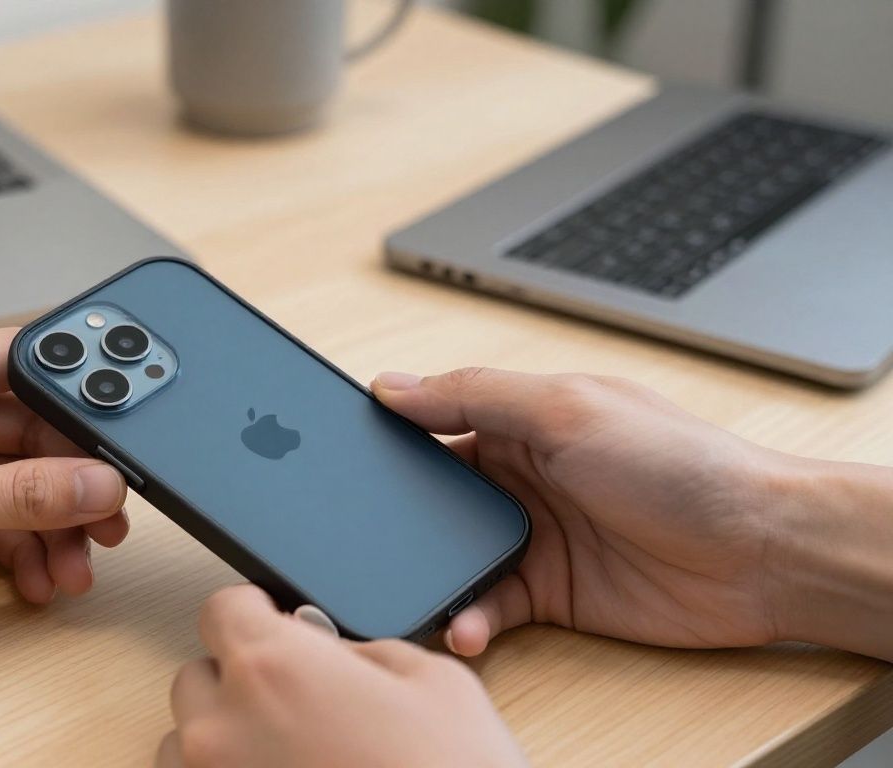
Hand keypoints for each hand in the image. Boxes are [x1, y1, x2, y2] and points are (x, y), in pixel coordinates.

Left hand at [0, 328, 129, 631]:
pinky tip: (34, 578)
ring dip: (48, 527)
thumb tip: (95, 484)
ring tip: (72, 567)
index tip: (119, 441)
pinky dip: (16, 548)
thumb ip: (20, 495)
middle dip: (69, 486)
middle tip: (105, 522)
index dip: (78, 402)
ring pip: (16, 482)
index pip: (27, 366)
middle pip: (31, 435)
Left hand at [157, 585, 527, 767]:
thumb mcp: (433, 681)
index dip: (254, 613)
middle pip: (199, 676)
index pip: (221, 609)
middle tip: (298, 702)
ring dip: (228, 738)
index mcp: (272, 667)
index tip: (273, 626)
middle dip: (242, 680)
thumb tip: (335, 654)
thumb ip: (361, 650)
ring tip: (291, 755)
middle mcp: (223, 727)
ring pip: (188, 742)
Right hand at [372, 368, 788, 655]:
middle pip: (435, 497)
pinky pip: (487, 607)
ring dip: (430, 575)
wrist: (762, 552)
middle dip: (400, 519)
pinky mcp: (549, 594)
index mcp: (521, 420)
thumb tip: (394, 385)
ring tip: (413, 591)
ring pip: (452, 556)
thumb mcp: (567, 410)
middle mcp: (522, 476)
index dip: (392, 438)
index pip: (436, 421)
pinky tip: (464, 625)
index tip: (345, 458)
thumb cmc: (681, 464)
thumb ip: (475, 395)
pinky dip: (467, 618)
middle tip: (365, 539)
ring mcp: (534, 536)